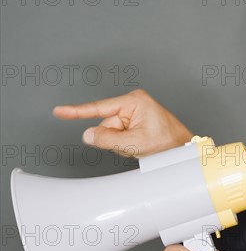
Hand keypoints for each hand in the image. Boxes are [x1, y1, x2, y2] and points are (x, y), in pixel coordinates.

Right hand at [53, 89, 193, 156]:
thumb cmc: (167, 142)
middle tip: (136, 143)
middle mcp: (132, 103)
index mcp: (134, 102)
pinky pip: (119, 134)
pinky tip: (139, 143)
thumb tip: (88, 134)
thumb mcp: (135, 144)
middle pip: (106, 125)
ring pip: (111, 132)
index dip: (77, 112)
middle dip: (115, 138)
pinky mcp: (133, 120)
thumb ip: (108, 140)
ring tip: (141, 143)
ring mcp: (132, 112)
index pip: (99, 108)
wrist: (181, 148)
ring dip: (121, 142)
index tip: (59, 111)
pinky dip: (125, 142)